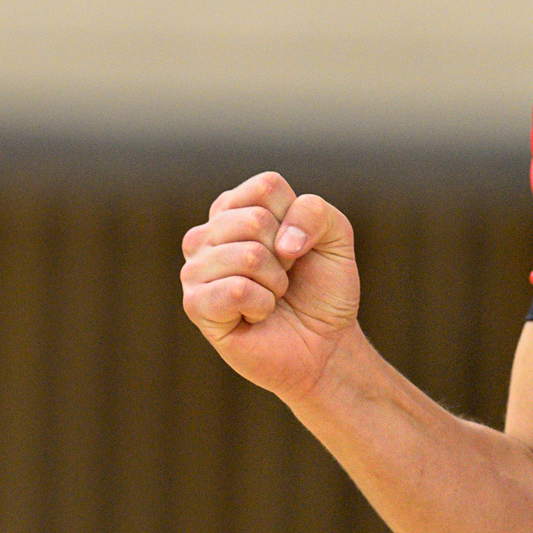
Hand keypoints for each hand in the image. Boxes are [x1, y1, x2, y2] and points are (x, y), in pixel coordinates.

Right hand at [179, 172, 359, 401]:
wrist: (325, 345)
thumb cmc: (323, 289)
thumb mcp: (336, 237)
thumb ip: (315, 212)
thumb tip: (280, 241)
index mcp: (234, 209)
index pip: (266, 187)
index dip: (296, 220)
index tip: (297, 248)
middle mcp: (207, 234)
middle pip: (256, 220)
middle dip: (287, 256)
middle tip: (284, 278)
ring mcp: (196, 269)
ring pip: (249, 255)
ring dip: (276, 283)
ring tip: (271, 297)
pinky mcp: (196, 305)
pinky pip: (237, 290)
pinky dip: (263, 306)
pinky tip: (257, 316)